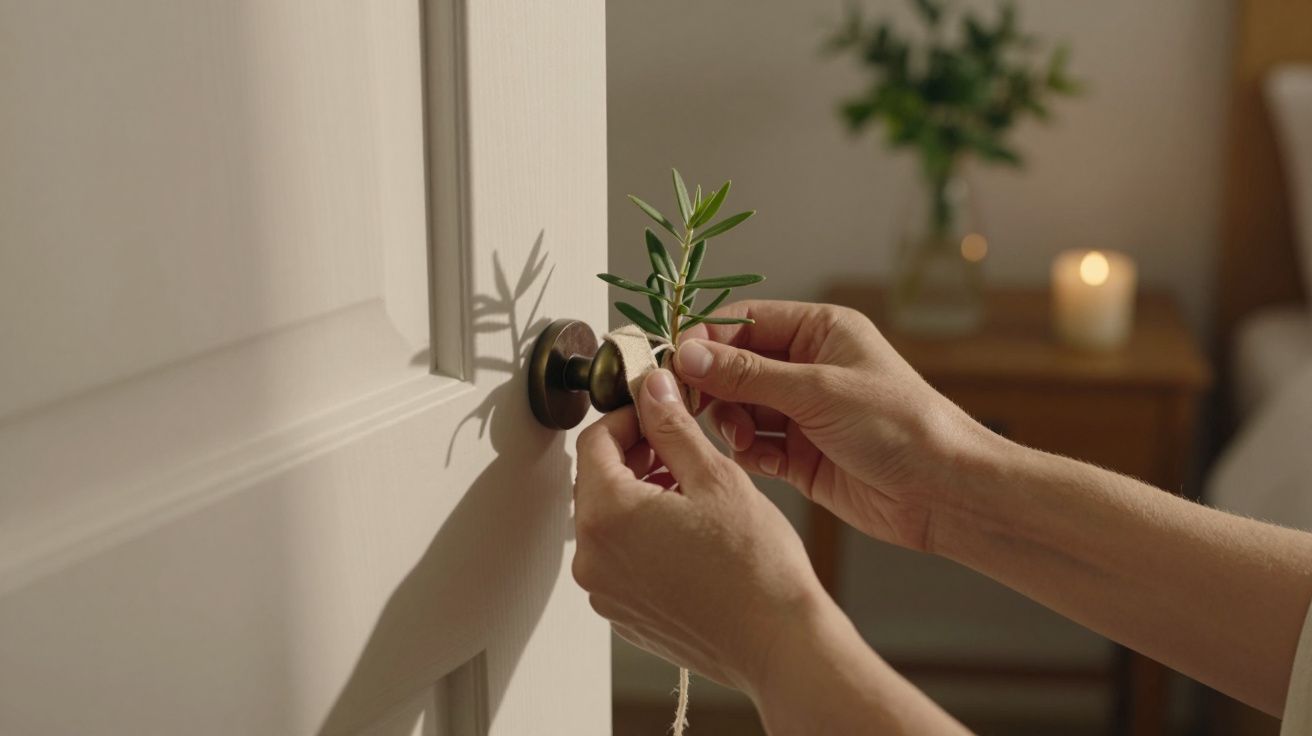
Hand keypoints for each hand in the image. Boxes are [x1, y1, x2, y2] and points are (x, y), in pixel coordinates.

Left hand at [572, 368, 830, 692]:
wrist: (779, 644)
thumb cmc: (756, 570)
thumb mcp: (716, 478)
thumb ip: (673, 428)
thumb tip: (652, 391)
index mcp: (608, 517)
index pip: (593, 442)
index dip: (628, 418)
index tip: (657, 411)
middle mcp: (593, 559)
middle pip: (596, 483)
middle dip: (633, 456)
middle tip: (679, 447)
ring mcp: (606, 593)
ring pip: (610, 522)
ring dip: (640, 496)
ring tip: (691, 490)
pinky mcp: (623, 615)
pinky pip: (621, 559)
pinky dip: (644, 536)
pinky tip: (689, 533)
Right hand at [675, 300, 995, 551]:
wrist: (942, 492)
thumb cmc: (900, 425)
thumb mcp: (818, 389)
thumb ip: (748, 374)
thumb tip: (688, 354)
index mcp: (820, 331)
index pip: (745, 322)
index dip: (706, 340)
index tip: (674, 362)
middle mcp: (808, 368)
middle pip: (734, 367)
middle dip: (713, 387)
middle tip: (691, 406)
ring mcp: (803, 413)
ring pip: (739, 409)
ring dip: (730, 424)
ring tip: (744, 440)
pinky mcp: (801, 456)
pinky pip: (755, 448)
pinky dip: (747, 453)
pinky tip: (754, 459)